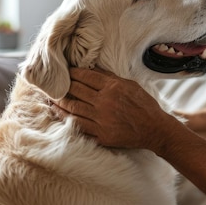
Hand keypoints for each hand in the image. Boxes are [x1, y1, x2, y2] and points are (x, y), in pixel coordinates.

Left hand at [54, 67, 176, 150]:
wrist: (154, 129)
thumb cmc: (144, 105)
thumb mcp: (131, 85)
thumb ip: (111, 78)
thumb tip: (92, 70)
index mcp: (113, 88)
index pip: (86, 77)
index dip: (73, 73)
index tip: (65, 70)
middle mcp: (104, 103)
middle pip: (76, 91)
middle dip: (63, 85)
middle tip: (53, 83)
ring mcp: (101, 120)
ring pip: (73, 109)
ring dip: (59, 102)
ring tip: (51, 98)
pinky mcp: (101, 135)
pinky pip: (78, 126)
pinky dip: (66, 119)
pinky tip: (59, 114)